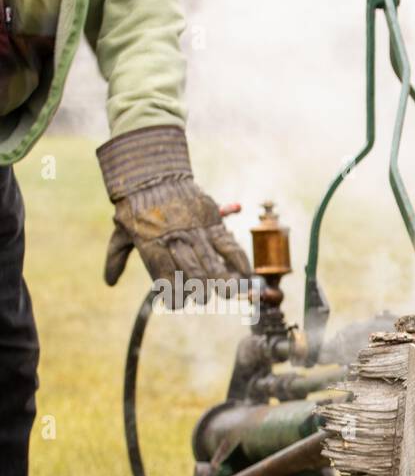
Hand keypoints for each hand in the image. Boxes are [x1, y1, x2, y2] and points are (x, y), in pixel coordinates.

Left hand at [97, 126, 250, 299]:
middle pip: (193, 275)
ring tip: (227, 293)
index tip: (176, 303)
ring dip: (223, 282)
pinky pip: (229, 244)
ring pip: (213, 263)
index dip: (173, 295)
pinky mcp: (211, 220)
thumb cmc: (134, 206)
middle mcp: (174, 238)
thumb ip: (116, 258)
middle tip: (202, 297)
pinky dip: (239, 260)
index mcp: (150, 244)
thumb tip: (109, 283)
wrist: (151, 173)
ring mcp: (195, 229)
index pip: (165, 277)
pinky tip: (244, 274)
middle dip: (200, 292)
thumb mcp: (121, 231)